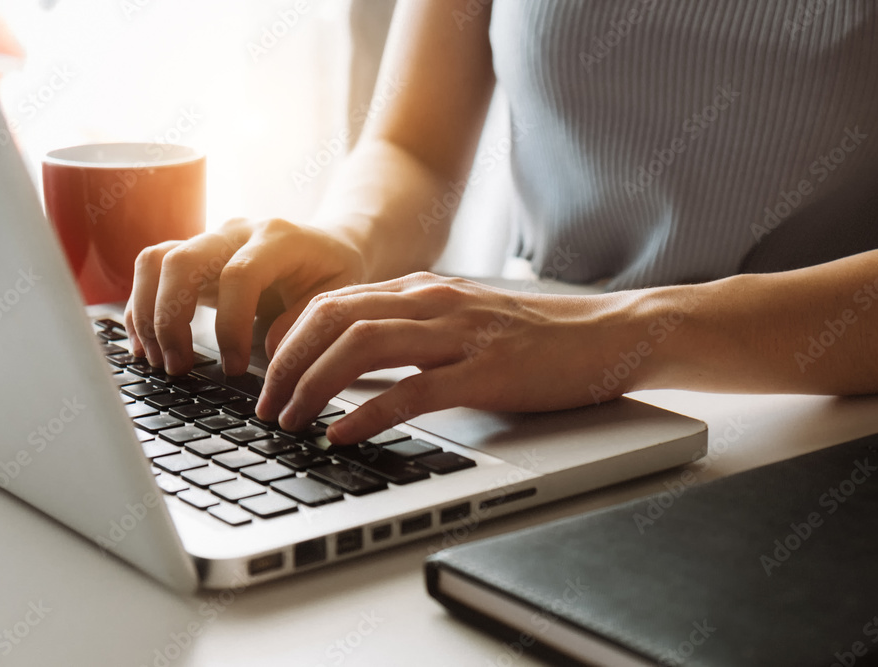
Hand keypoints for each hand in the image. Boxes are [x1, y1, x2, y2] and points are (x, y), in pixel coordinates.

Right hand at [124, 218, 365, 374]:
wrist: (327, 242)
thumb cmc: (332, 271)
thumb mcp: (338, 296)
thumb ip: (306, 322)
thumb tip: (267, 352)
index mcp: (278, 238)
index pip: (239, 275)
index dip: (230, 325)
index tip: (232, 367)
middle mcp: (236, 231)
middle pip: (182, 261)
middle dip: (172, 319)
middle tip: (179, 366)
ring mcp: (209, 239)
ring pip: (156, 261)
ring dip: (147, 314)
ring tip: (158, 359)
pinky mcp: (192, 254)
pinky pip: (151, 270)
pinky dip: (141, 308)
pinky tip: (147, 346)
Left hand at [256, 272, 655, 443]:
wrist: (611, 333)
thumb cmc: (537, 335)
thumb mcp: (463, 321)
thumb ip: (412, 331)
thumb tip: (355, 361)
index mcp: (425, 290)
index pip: (334, 303)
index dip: (289, 339)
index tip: (270, 375)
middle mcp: (434, 303)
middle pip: (333, 318)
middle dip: (286, 362)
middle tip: (266, 404)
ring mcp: (459, 334)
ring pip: (361, 347)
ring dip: (313, 385)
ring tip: (289, 420)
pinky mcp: (486, 372)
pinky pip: (412, 391)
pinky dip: (367, 412)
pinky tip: (342, 433)